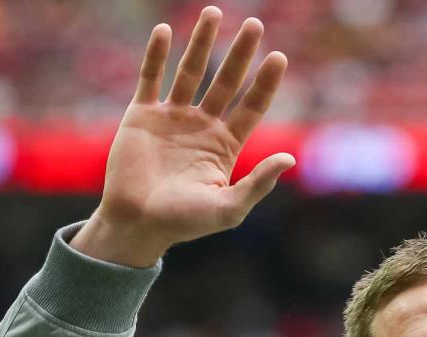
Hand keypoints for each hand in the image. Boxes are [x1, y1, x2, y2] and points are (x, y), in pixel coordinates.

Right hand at [72, 6, 295, 266]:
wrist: (136, 224)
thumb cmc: (184, 223)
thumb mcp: (228, 208)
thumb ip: (259, 184)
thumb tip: (290, 158)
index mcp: (225, 146)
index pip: (251, 106)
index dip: (265, 83)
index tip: (279, 57)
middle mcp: (201, 126)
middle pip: (226, 82)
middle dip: (240, 54)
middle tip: (256, 24)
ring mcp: (171, 118)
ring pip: (190, 72)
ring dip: (202, 43)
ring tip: (214, 13)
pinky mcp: (141, 115)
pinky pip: (150, 78)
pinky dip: (156, 55)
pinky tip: (165, 31)